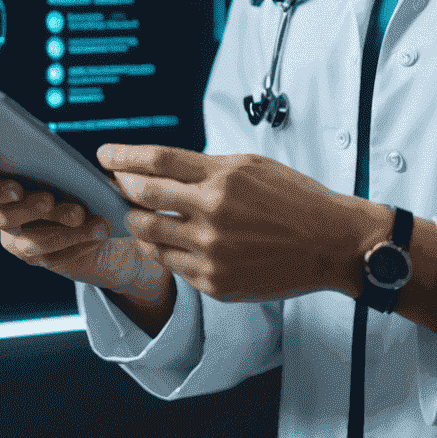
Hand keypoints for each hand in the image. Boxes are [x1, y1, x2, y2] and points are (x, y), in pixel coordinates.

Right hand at [0, 157, 170, 301]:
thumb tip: (43, 150)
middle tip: (49, 199)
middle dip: (27, 207)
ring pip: (28, 242)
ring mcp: (15, 239)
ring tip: (82, 214)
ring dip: (59, 228)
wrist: (100, 205)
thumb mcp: (59, 156)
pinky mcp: (40, 258)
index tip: (5, 180)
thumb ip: (42, 152)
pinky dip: (77, 243)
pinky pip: (53, 258)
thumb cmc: (72, 170)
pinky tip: (97, 231)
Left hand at [96, 144, 370, 303]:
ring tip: (138, 215)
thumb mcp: (250, 166)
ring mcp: (211, 252)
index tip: (105, 154)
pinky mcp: (214, 283)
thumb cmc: (294, 199)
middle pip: (142, 196)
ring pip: (148, 235)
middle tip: (115, 184)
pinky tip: (167, 241)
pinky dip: (163, 249)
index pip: (156, 160)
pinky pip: (171, 264)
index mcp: (222, 177)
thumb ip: (205, 168)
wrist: (331, 243)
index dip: (123, 156)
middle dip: (122, 188)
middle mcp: (212, 213)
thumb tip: (160, 168)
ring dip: (136, 222)